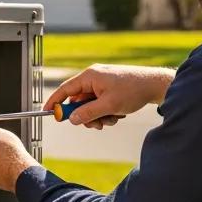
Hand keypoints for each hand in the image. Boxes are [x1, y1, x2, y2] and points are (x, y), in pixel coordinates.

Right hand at [45, 64, 174, 129]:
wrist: (154, 85)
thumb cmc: (132, 91)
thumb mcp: (108, 105)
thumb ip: (88, 113)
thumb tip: (72, 119)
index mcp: (90, 76)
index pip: (65, 89)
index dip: (55, 101)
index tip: (47, 112)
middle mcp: (93, 78)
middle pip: (78, 101)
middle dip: (86, 116)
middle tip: (96, 125)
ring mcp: (102, 84)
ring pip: (90, 106)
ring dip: (99, 116)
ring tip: (113, 118)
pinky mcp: (109, 90)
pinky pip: (100, 105)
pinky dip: (106, 113)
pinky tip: (118, 113)